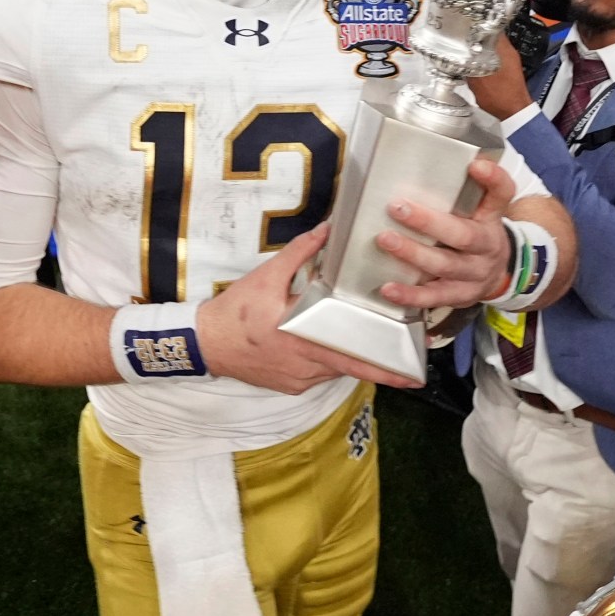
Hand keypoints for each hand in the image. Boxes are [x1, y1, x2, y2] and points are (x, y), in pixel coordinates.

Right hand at [196, 224, 420, 391]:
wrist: (203, 344)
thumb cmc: (235, 312)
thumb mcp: (266, 277)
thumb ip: (300, 253)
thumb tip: (327, 230)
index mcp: (302, 339)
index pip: (350, 357)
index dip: (382, 367)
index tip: (410, 374)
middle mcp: (303, 366)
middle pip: (350, 370)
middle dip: (381, 372)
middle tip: (411, 374)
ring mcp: (297, 380)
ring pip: (334, 371)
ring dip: (350, 359)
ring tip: (371, 348)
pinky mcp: (289, 386)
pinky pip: (318, 376)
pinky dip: (328, 362)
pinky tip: (330, 347)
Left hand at [374, 158, 520, 310]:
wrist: (501, 274)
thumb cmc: (481, 234)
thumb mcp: (484, 209)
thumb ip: (469, 187)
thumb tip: (445, 158)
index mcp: (491, 219)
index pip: (501, 194)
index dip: (492, 179)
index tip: (476, 166)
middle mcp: (487, 247)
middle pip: (462, 235)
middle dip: (428, 222)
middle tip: (397, 207)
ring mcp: (474, 275)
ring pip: (445, 266)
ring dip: (413, 254)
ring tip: (386, 240)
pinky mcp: (459, 296)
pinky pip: (434, 297)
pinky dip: (410, 295)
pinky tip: (389, 288)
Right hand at [468, 31, 533, 117]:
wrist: (514, 112)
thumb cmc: (501, 98)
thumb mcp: (477, 81)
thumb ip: (467, 66)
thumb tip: (458, 57)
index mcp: (504, 49)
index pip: (491, 26)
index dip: (477, 24)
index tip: (466, 24)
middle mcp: (509, 52)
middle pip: (490, 36)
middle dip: (476, 38)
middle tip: (463, 39)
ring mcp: (510, 60)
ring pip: (491, 48)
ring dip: (479, 49)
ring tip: (466, 52)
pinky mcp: (508, 69)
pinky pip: (494, 58)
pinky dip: (484, 59)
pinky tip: (474, 65)